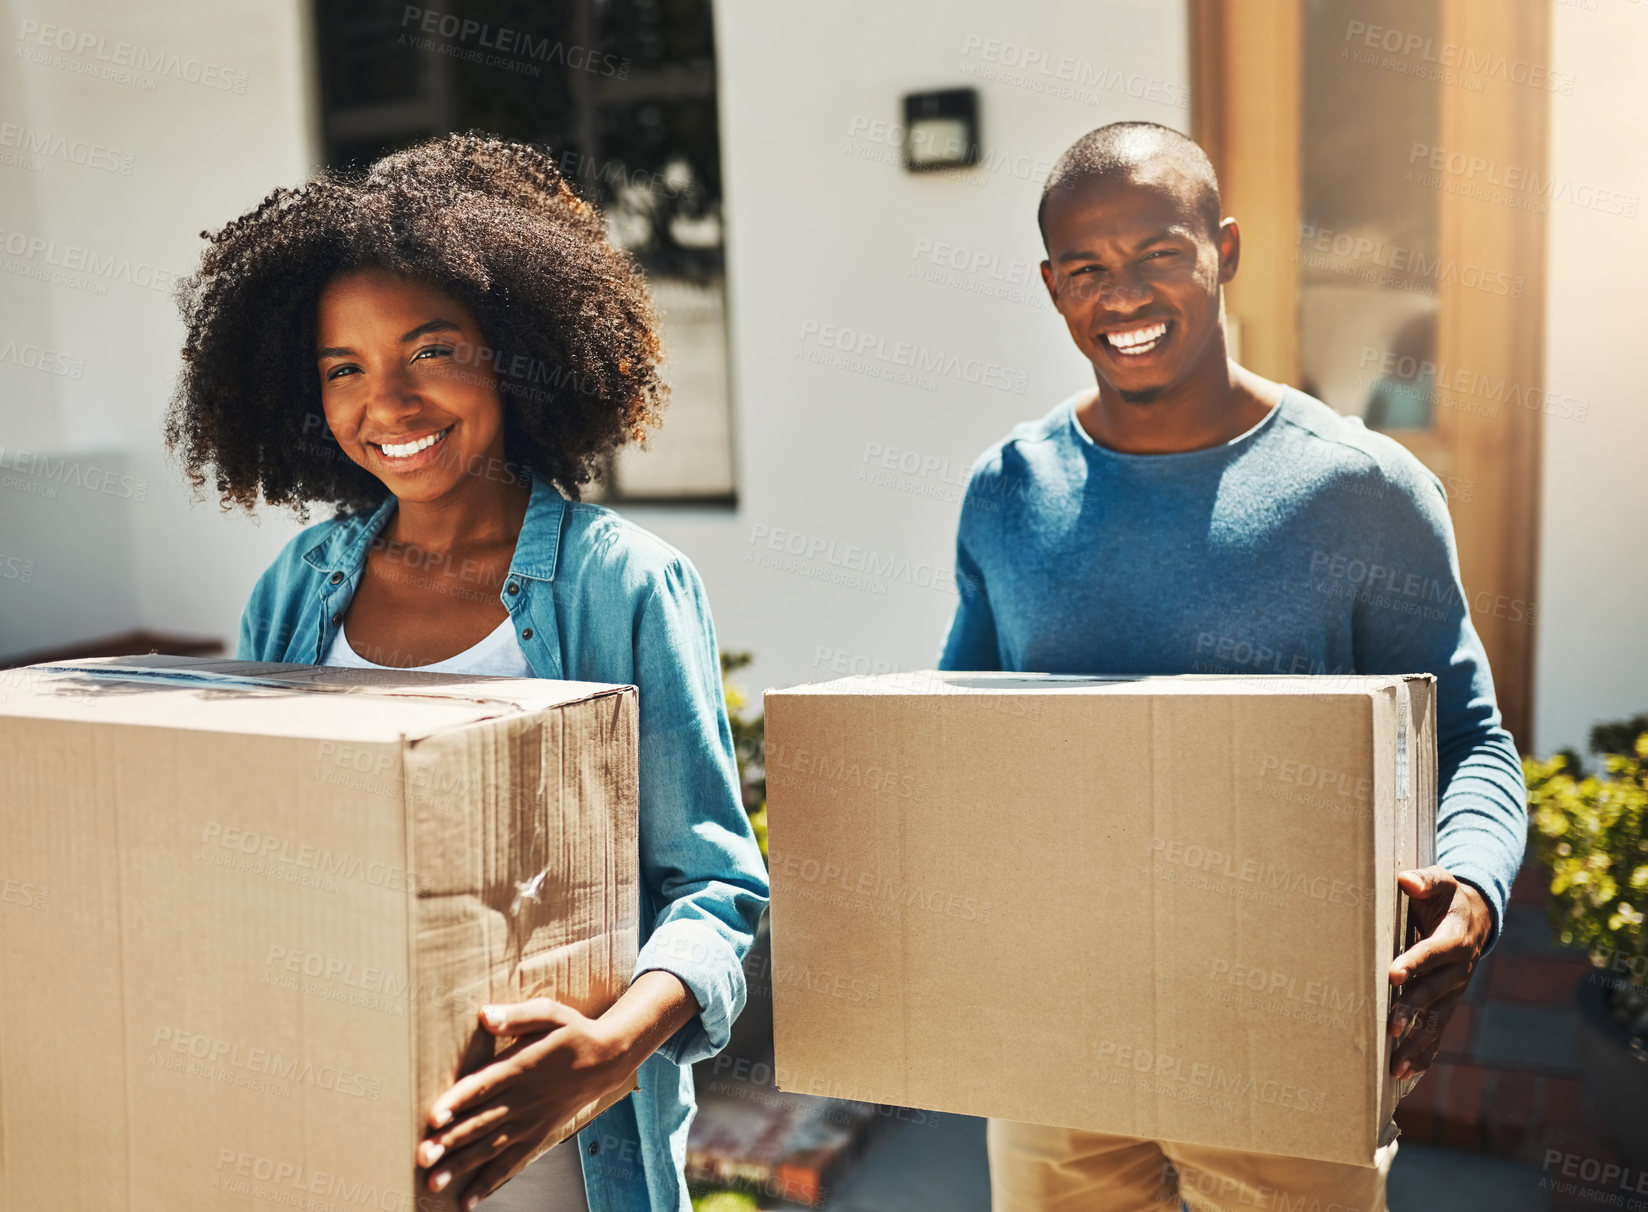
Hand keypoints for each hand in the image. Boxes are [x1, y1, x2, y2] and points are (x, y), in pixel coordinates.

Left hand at [417, 999, 635, 1210]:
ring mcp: (530, 1121)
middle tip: (422, 1157)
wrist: (607, 1061)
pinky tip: (467, 1199)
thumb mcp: (550, 1014)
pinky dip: (488, 1182)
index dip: (459, 1100)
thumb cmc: (573, 1032)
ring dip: (461, 1165)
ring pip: (490, 1147)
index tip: (435, 1116)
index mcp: (522, 1067)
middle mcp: (523, 1099)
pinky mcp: (536, 1135)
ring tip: (433, 1182)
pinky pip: (511, 1163)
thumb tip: (485, 1015)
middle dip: (449, 1141)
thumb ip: (517, 1016)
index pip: (484, 1086)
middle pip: (481, 1122)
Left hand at [1387, 865, 1492, 1079]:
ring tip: (1396, 1066)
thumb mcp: (1441, 882)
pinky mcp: (1448, 1005)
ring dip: (1417, 1044)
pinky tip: (1405, 1073)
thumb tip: (1406, 880)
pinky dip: (1424, 1053)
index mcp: (1454, 939)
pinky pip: (1438, 1032)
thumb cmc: (1447, 897)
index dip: (1414, 962)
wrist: (1475, 918)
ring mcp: (1454, 992)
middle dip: (1412, 1010)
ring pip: (1436, 1021)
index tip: (1392, 975)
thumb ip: (1425, 881)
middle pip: (1433, 992)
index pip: (1432, 952)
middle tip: (1390, 1027)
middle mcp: (1458, 971)